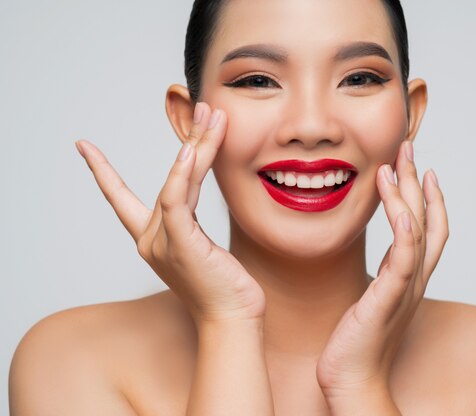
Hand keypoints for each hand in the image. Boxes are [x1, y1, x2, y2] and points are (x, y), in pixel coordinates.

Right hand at [75, 103, 265, 324]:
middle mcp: (152, 238)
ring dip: (197, 145)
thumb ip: (192, 220)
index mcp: (153, 239)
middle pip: (170, 178)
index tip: (83, 147)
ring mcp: (163, 241)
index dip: (102, 173)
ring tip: (213, 116)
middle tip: (203, 108)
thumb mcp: (204, 246)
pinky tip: (192, 150)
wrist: (232, 318)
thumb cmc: (222, 286)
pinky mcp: (180, 244)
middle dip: (188, 140)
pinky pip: (176, 201)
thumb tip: (198, 196)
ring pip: (178, 182)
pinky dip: (182, 173)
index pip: (121, 199)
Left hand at [316, 140, 448, 405]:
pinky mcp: (387, 300)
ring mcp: (404, 289)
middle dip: (418, 181)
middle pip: (427, 220)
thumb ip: (380, 275)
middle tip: (408, 147)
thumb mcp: (371, 298)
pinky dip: (406, 234)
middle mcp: (413, 279)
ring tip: (396, 164)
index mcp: (408, 277)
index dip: (429, 197)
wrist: (352, 380)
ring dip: (409, 196)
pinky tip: (402, 209)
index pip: (428, 228)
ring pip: (417, 233)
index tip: (420, 167)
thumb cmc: (356, 342)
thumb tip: (375, 259)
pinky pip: (403, 262)